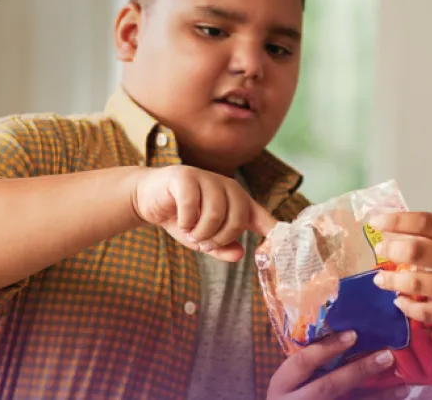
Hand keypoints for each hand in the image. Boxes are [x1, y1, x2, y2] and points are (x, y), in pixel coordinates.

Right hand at [133, 165, 276, 261]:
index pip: (260, 214)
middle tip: (202, 241)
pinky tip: (180, 221)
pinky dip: (186, 221)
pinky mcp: (185, 176)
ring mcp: (206, 178)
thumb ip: (222, 248)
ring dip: (200, 232)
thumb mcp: (203, 239)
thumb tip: (240, 254)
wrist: (148, 199)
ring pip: (216, 213)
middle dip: (219, 238)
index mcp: (236, 200)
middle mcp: (226, 185)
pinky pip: (193, 205)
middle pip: (237, 219)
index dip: (273, 227)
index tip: (283, 238)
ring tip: (190, 232)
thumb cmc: (181, 218)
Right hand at [267, 331, 400, 399]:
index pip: (302, 363)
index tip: (353, 334)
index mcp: (281, 385)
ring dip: (378, 396)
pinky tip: (396, 397)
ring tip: (402, 384)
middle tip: (387, 356)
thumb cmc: (290, 396)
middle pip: (328, 386)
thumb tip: (348, 336)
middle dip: (359, 371)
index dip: (327, 348)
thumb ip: (308, 365)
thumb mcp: (290, 382)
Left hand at [369, 212, 431, 338]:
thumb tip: (414, 232)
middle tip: (379, 251)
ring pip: (418, 283)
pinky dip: (410, 308)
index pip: (426, 222)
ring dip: (392, 282)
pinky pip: (430, 312)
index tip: (375, 219)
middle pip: (417, 251)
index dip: (396, 220)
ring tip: (380, 281)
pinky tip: (401, 303)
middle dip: (390, 250)